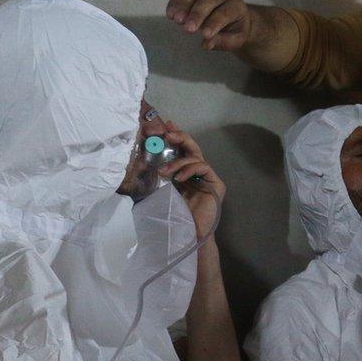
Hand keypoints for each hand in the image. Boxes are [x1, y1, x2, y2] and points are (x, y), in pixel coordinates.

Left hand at [158, 121, 225, 237]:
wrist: (188, 235)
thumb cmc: (175, 217)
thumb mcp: (163, 191)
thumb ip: (161, 177)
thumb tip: (144, 161)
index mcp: (187, 174)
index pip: (183, 151)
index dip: (176, 136)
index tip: (166, 125)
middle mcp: (200, 174)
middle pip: (193, 148)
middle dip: (180, 137)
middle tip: (168, 132)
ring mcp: (210, 179)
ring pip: (196, 157)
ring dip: (178, 161)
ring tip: (164, 171)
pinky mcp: (216, 185)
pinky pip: (204, 167)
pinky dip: (190, 169)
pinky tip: (179, 178)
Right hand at [166, 0, 253, 52]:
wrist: (233, 19)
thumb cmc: (235, 31)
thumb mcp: (236, 40)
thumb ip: (224, 42)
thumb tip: (207, 44)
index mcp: (235, 6)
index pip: (224, 13)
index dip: (214, 23)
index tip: (205, 35)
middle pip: (208, 0)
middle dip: (197, 14)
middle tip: (188, 29)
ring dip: (183, 5)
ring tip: (175, 20)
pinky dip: (175, 1)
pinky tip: (169, 14)